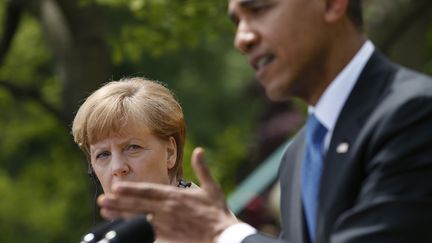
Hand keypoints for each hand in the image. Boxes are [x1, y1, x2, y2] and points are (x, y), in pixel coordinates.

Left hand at [97, 147, 238, 242]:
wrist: (222, 236)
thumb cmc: (217, 212)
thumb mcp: (212, 188)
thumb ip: (202, 168)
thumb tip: (199, 150)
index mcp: (175, 197)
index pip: (149, 191)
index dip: (131, 189)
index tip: (117, 186)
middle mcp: (167, 210)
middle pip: (138, 205)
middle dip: (119, 202)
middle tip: (102, 200)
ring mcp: (165, 225)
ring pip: (138, 219)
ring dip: (120, 215)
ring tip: (105, 212)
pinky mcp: (167, 238)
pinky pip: (146, 233)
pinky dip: (134, 231)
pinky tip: (122, 229)